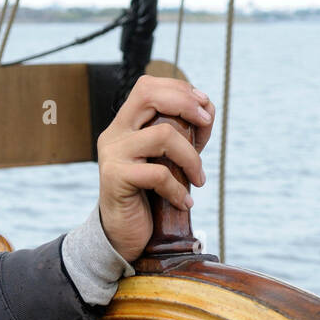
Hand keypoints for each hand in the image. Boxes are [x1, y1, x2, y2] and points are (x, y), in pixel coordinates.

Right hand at [96, 75, 214, 261]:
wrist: (122, 234)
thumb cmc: (148, 196)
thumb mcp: (169, 160)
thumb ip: (185, 134)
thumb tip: (207, 109)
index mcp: (125, 124)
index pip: (149, 86)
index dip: (180, 89)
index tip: (204, 108)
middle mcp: (114, 133)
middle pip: (149, 95)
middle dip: (186, 104)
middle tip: (205, 125)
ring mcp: (112, 154)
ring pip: (162, 135)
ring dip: (191, 157)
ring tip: (199, 179)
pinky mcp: (115, 178)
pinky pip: (158, 174)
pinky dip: (178, 189)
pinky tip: (185, 202)